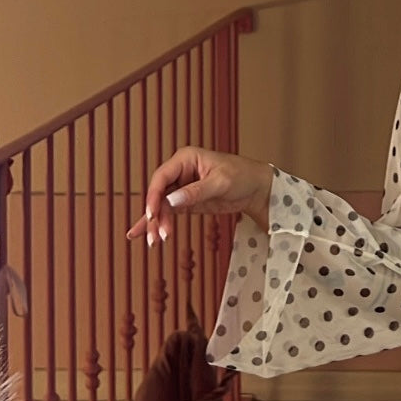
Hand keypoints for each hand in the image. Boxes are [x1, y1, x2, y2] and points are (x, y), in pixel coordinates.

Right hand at [126, 147, 272, 245]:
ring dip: (156, 223)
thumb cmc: (243, 176)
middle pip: (158, 194)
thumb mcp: (221, 182)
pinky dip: (158, 223)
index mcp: (186, 158)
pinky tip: (143, 233)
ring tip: (154, 241)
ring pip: (161, 206)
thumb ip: (196, 192)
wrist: (257, 188)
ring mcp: (181, 187)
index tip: (153, 213)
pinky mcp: (185, 201)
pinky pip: (167, 212)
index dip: (154, 195)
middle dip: (155, 215)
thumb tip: (171, 200)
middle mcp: (180, 171)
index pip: (162, 177)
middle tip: (156, 235)